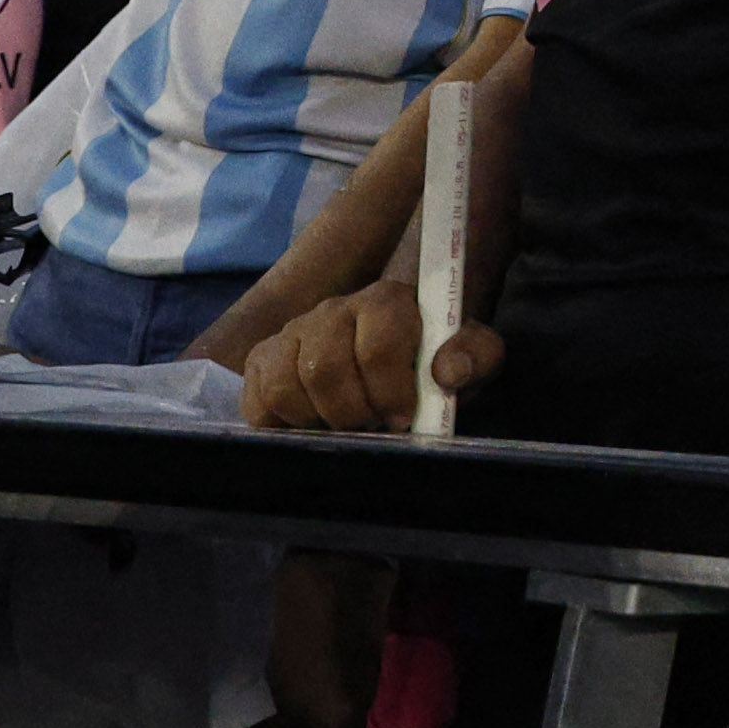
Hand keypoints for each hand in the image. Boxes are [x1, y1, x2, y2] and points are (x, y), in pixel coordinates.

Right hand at [236, 279, 502, 437]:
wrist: (395, 359)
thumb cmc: (432, 361)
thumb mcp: (470, 356)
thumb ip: (473, 356)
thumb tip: (449, 371)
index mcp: (386, 300)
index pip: (377, 346)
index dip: (389, 392)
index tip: (402, 418)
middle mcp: (333, 309)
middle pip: (324, 368)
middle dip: (351, 412)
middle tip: (369, 427)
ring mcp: (293, 332)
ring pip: (284, 385)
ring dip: (315, 419)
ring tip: (342, 426)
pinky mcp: (262, 358)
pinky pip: (256, 400)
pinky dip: (280, 424)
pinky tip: (311, 424)